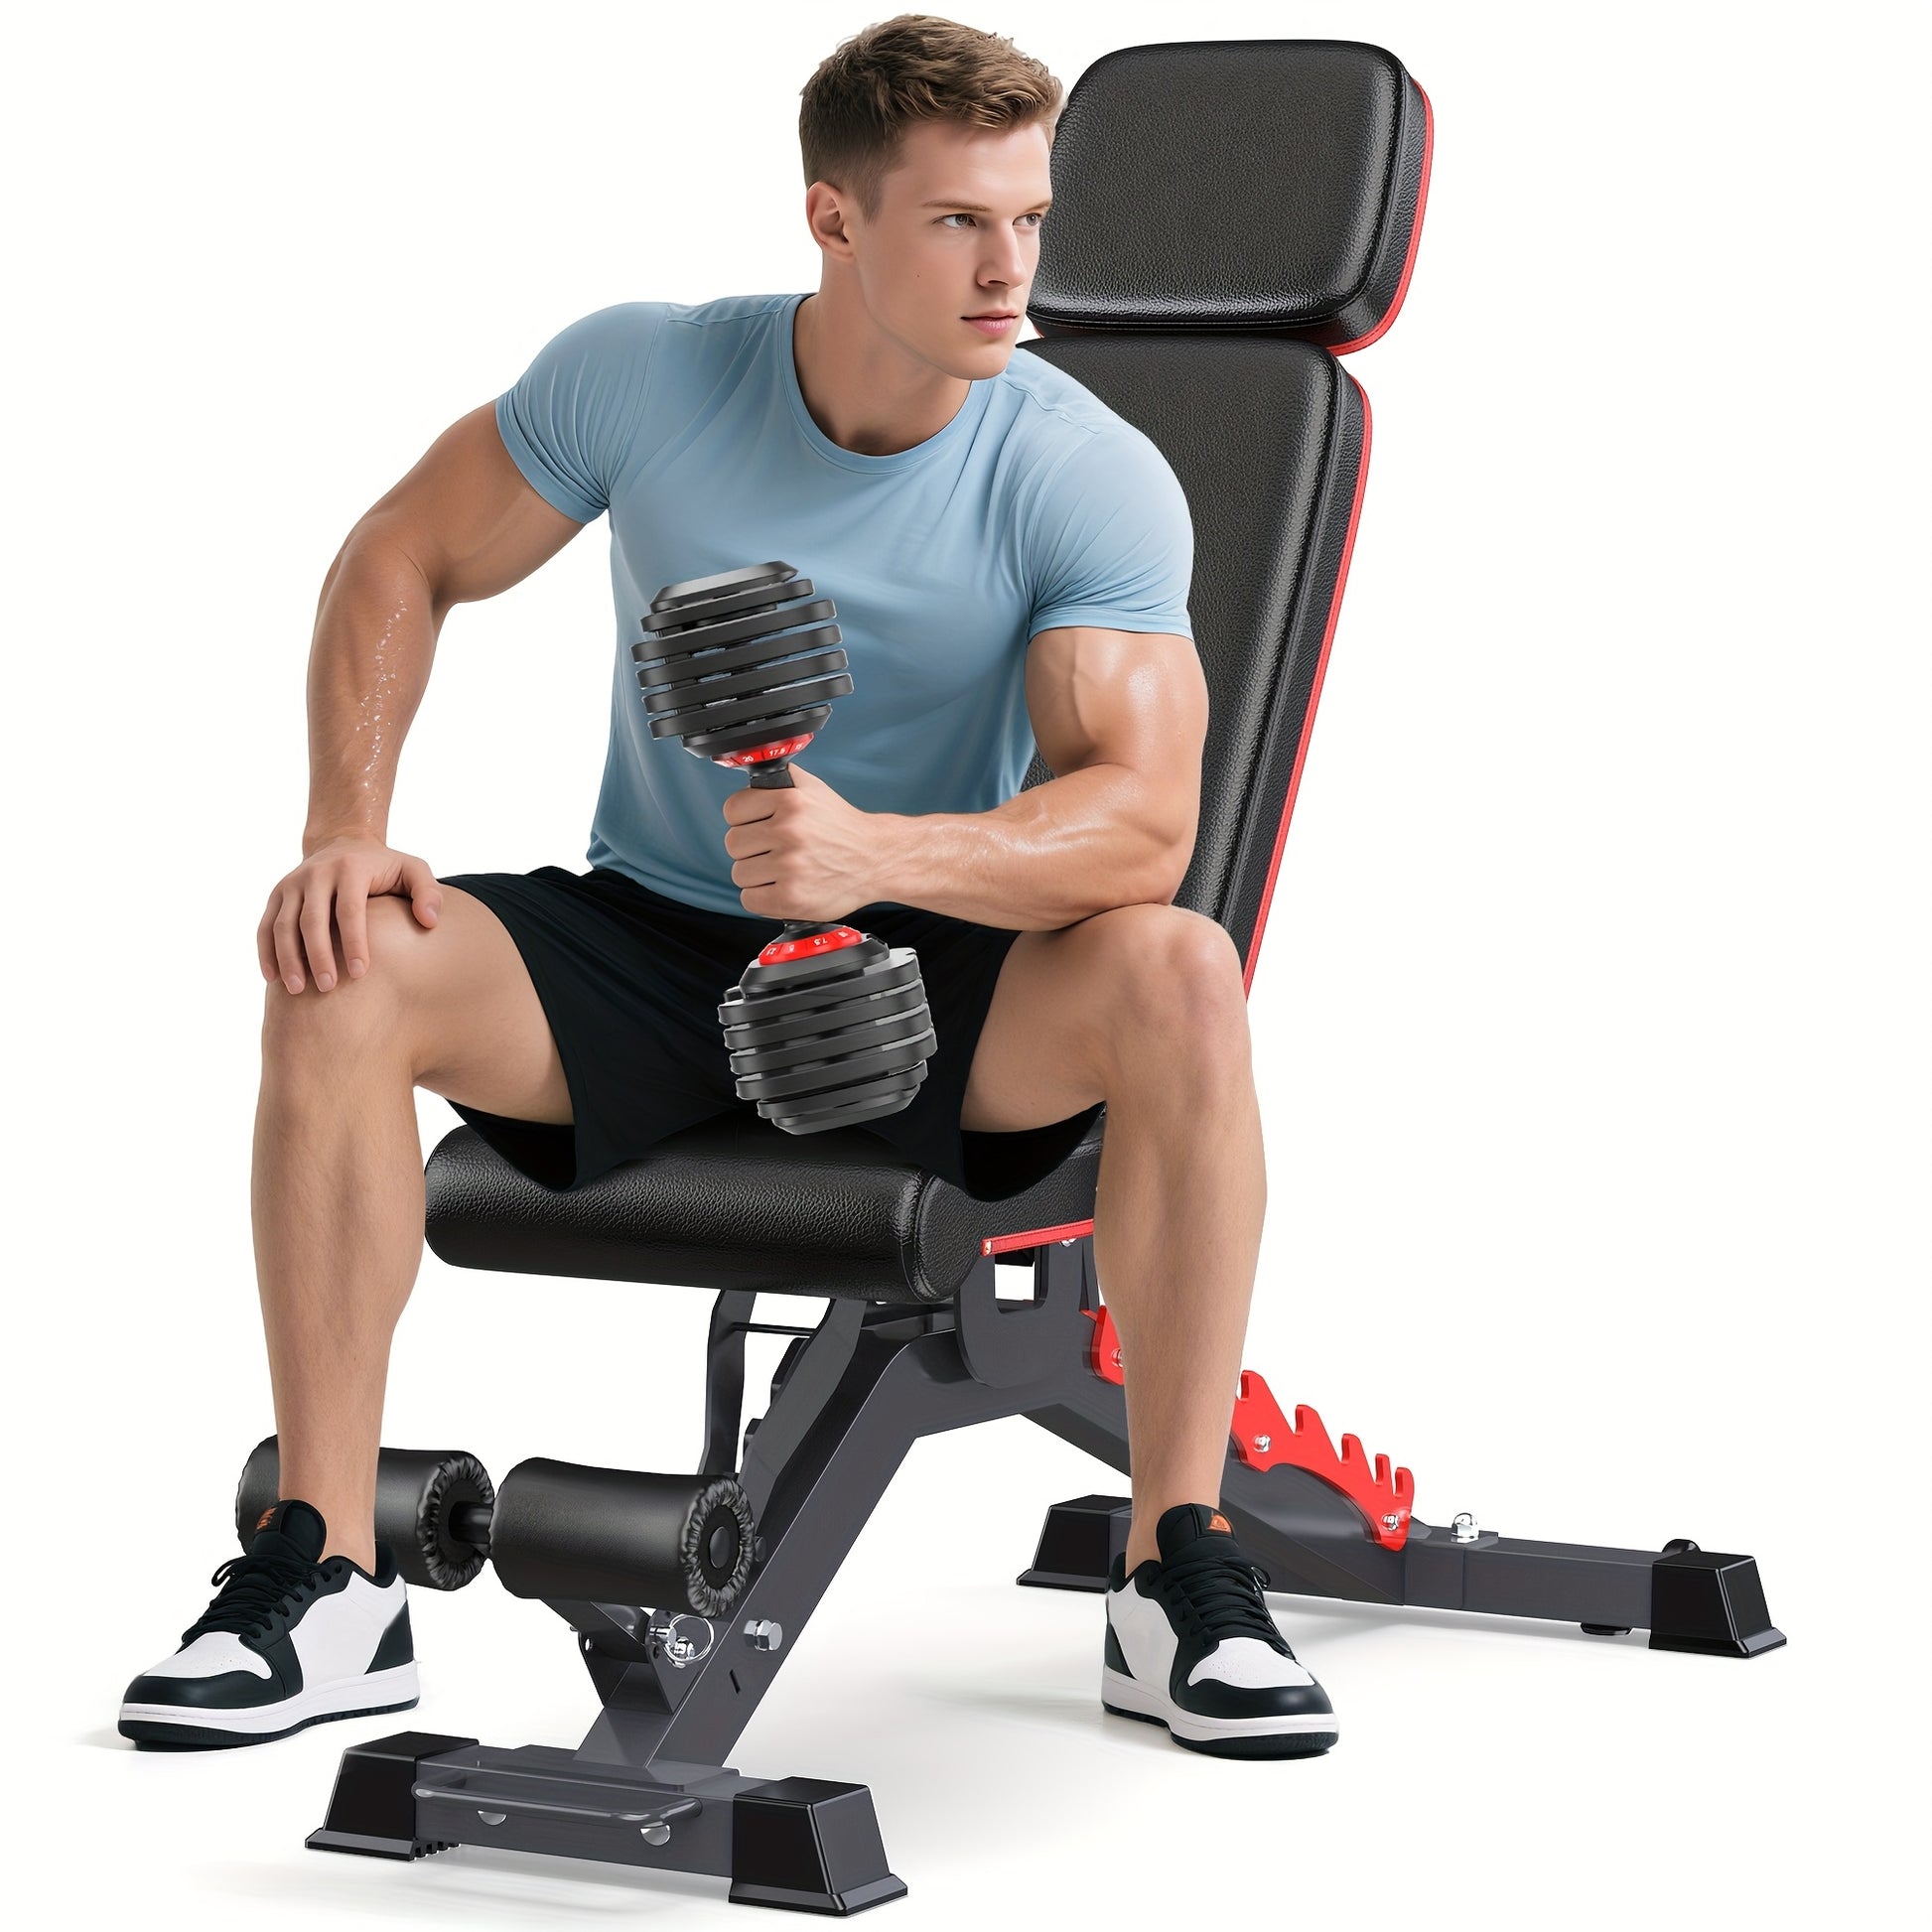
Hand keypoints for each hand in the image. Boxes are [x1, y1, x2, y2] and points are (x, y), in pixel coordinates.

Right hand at [258, 834, 442, 993]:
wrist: (343, 842)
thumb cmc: (384, 867)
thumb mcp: (413, 870)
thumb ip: (428, 892)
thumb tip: (429, 921)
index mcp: (350, 868)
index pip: (349, 910)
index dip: (354, 942)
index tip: (361, 973)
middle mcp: (316, 874)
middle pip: (311, 920)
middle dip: (318, 956)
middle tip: (328, 988)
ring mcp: (292, 884)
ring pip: (282, 924)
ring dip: (288, 958)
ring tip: (298, 990)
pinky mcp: (277, 895)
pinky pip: (265, 925)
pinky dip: (266, 952)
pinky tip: (273, 978)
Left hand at [721, 764, 886, 921]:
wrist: (876, 859)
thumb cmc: (842, 827)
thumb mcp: (814, 788)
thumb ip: (780, 778)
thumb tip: (750, 770)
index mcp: (791, 801)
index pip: (733, 810)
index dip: (744, 820)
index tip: (758, 826)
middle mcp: (790, 832)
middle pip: (734, 844)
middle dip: (751, 849)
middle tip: (774, 850)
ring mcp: (790, 867)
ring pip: (740, 873)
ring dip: (757, 875)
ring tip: (782, 870)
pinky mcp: (792, 898)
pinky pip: (750, 900)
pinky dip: (763, 898)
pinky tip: (783, 887)